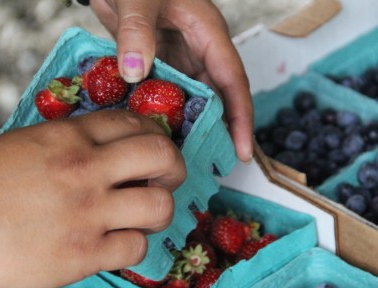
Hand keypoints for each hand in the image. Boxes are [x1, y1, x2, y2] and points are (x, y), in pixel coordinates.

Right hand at [0, 110, 185, 287]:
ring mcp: (89, 213)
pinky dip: (134, 247)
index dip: (154, 136)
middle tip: (165, 180)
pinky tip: (118, 245)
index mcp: (70, 136)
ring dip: (159, 211)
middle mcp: (87, 170)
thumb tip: (108, 151)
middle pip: (162, 156)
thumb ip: (71, 143)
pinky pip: (136, 248)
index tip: (154, 151)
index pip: (135, 123)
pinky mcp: (84, 254)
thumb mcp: (27, 143)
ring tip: (142, 218)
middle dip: (174, 167)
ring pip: (159, 206)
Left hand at [90, 0, 253, 161]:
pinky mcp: (157, 60)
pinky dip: (162, 112)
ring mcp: (177, 55)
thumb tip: (134, 73)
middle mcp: (198, 48)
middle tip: (211, 165)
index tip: (242, 152)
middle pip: (216, 97)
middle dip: (217, 131)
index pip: (233, 82)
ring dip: (188, 125)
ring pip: (191, 98)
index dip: (240, 118)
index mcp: (208, 33)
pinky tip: (154, 134)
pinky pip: (165, 92)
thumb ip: (137, 31)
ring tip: (182, 158)